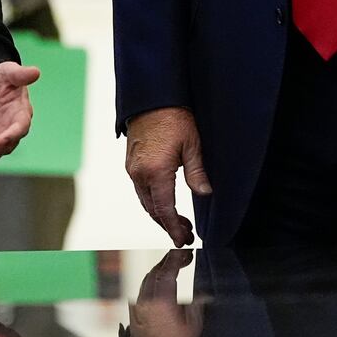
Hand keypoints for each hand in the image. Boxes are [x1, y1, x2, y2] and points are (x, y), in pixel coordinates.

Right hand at [125, 107, 210, 246]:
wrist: (151, 97)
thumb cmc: (174, 117)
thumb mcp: (192, 144)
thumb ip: (196, 172)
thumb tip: (205, 194)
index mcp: (156, 171)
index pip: (164, 210)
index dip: (174, 228)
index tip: (182, 239)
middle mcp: (140, 173)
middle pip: (153, 210)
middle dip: (168, 225)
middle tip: (185, 234)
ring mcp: (133, 169)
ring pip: (145, 201)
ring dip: (160, 214)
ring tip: (179, 221)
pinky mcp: (131, 163)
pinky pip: (140, 190)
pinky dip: (153, 201)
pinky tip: (166, 202)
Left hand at [125, 248, 204, 336]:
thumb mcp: (193, 324)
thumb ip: (198, 305)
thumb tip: (205, 295)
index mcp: (162, 301)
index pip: (167, 270)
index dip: (176, 258)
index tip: (185, 253)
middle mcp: (146, 300)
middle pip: (155, 272)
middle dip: (169, 261)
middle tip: (182, 258)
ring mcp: (137, 306)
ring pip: (146, 279)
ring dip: (160, 271)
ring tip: (173, 268)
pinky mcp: (133, 312)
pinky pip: (141, 290)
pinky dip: (151, 283)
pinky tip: (159, 284)